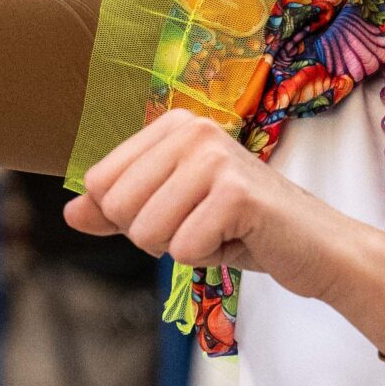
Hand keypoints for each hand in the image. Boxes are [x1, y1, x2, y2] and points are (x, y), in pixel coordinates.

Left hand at [66, 109, 384, 352]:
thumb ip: (118, 210)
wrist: (315, 245)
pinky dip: (208, 260)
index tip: (180, 211)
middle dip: (155, 235)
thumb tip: (69, 214)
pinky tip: (238, 241)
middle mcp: (193, 129)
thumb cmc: (241, 226)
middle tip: (202, 225)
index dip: (131, 217)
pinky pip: (183, 249)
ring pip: (146, 232)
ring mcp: (216, 157)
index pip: (99, 185)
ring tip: (220, 231)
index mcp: (173, 125)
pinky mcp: (237, 193)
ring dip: (182, 248)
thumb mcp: (172, 212)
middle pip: (117, 208)